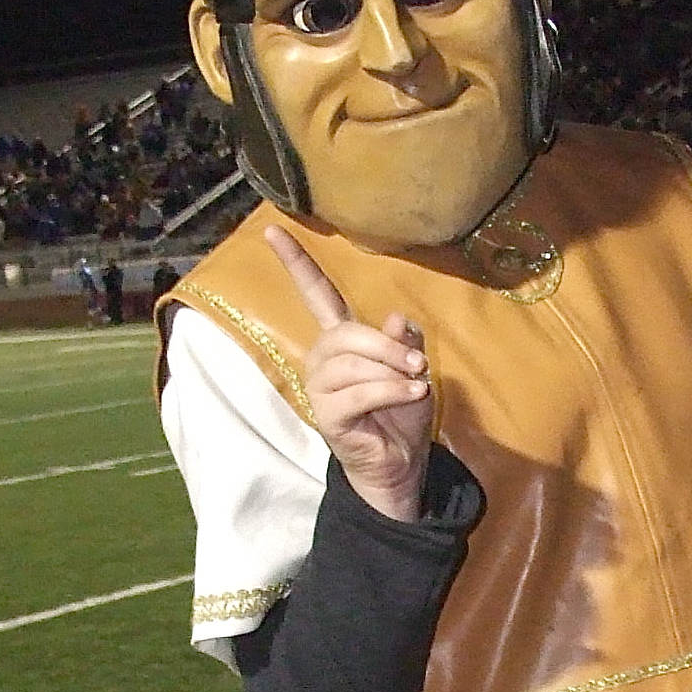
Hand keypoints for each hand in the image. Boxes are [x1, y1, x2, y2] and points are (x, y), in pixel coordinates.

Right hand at [265, 223, 431, 522]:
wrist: (399, 461)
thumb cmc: (401, 411)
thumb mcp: (411, 365)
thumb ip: (405, 340)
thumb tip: (397, 318)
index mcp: (341, 339)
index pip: (316, 293)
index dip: (297, 262)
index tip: (272, 229)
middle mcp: (323, 358)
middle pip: (345, 331)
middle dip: (385, 344)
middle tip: (419, 362)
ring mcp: (321, 387)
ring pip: (352, 362)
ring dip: (392, 370)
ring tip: (417, 382)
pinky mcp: (328, 415)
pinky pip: (359, 392)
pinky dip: (391, 390)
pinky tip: (412, 393)